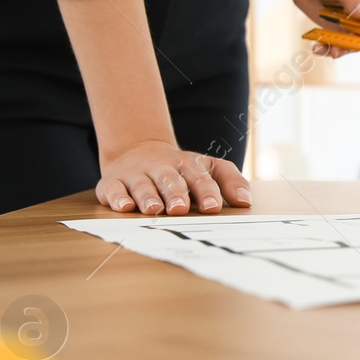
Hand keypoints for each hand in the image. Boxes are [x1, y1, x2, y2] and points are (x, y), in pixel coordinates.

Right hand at [96, 140, 250, 215]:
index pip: (199, 177)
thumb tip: (246, 202)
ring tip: (154, 209)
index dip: (207, 191)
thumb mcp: (209, 168)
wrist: (139, 150)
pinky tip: (123, 206)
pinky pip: (114, 189)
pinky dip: (117, 197)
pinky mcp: (113, 182)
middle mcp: (162, 169)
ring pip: (143, 185)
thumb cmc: (181, 169)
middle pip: (170, 180)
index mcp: (188, 166)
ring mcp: (137, 175)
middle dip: (175, 194)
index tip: (213, 207)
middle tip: (180, 209)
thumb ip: (230, 181)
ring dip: (148, 197)